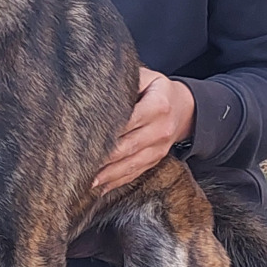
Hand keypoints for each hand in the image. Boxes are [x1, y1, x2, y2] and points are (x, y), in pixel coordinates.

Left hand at [92, 67, 195, 193]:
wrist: (186, 109)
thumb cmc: (158, 90)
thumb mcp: (148, 78)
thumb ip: (127, 80)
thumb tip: (97, 84)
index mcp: (158, 105)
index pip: (129, 120)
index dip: (108, 130)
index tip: (86, 137)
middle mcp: (160, 129)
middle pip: (128, 145)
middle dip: (104, 157)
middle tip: (80, 164)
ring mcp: (160, 147)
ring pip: (132, 163)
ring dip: (109, 175)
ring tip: (89, 182)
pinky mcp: (157, 159)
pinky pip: (137, 173)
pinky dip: (118, 182)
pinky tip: (102, 188)